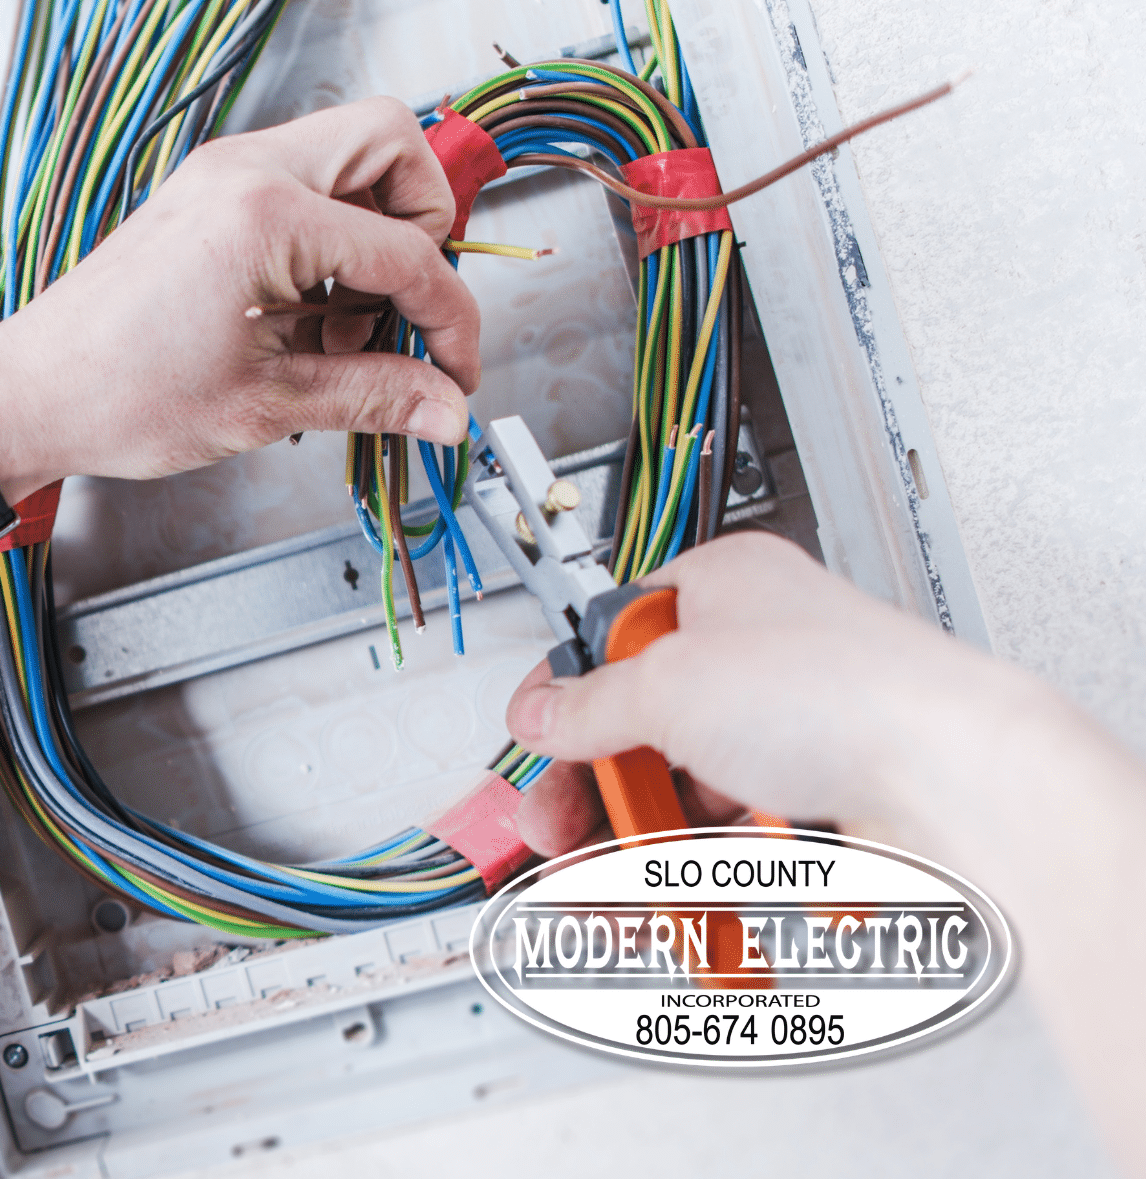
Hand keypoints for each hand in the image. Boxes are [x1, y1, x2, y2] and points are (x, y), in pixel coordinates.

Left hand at [0, 96, 479, 497]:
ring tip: (343, 332)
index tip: (454, 372)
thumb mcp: (266, 404)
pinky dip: (329, 242)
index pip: (409, 252)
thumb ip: (373, 395)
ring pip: (350, 158)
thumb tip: (445, 408)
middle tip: (406, 309)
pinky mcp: (208, 193)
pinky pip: (303, 187)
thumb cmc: (118, 394)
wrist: (31, 394)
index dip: (449, 320)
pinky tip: (307, 320)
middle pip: (393, 143)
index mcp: (265, 213)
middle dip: (424, 226)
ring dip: (374, 237)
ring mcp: (222, 173)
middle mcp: (245, 170)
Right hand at [504, 532, 1052, 855]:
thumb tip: (541, 711)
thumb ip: (588, 704)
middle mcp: (760, 656)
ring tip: (603, 890)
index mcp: (725, 588)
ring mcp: (793, 732)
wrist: (955, 777)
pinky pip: (733, 843)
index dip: (569, 689)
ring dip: (635, 847)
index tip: (535, 737)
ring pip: (685, 797)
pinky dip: (695, 876)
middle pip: (645, 730)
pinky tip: (670, 900)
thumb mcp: (670, 683)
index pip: (617, 635)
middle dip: (594, 791)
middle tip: (558, 830)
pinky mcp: (820, 802)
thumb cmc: (846, 690)